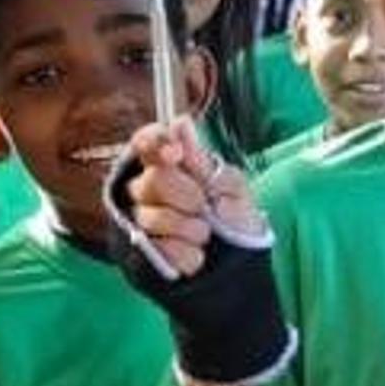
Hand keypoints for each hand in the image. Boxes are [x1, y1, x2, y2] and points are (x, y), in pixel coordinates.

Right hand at [114, 120, 261, 281]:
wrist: (241, 262)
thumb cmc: (235, 215)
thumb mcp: (231, 184)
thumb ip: (202, 161)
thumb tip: (180, 123)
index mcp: (170, 164)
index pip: (146, 141)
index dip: (156, 143)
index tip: (176, 154)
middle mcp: (148, 187)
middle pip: (152, 180)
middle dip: (186, 194)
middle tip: (204, 205)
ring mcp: (142, 220)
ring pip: (152, 217)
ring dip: (189, 227)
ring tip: (207, 233)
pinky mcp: (144, 252)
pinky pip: (158, 248)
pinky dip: (186, 252)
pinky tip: (198, 253)